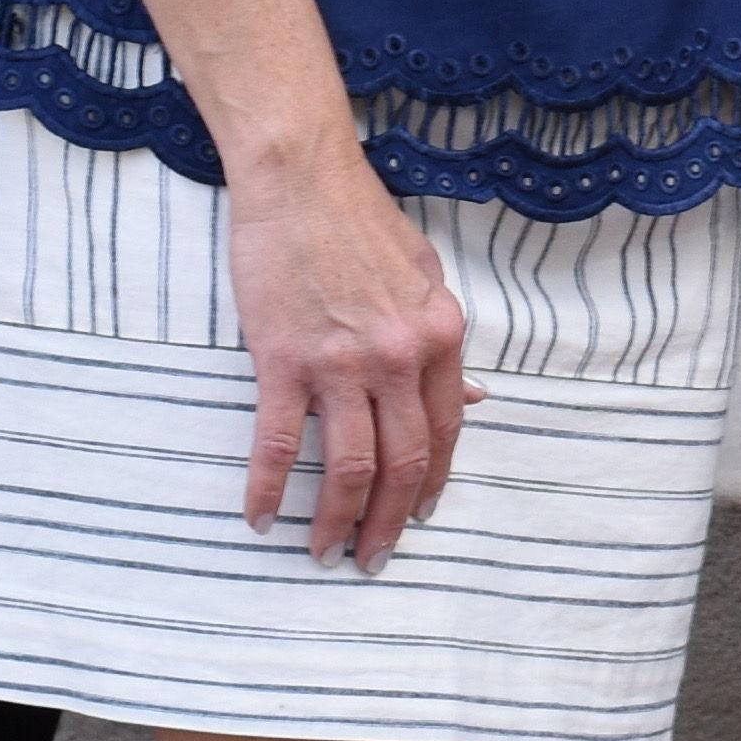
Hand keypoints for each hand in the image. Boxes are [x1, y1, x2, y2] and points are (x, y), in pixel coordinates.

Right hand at [226, 138, 471, 569]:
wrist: (303, 180)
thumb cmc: (361, 224)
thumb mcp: (425, 278)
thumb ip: (443, 344)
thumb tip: (477, 397)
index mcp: (440, 335)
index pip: (446, 429)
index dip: (432, 483)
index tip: (418, 518)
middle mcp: (400, 354)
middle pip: (403, 460)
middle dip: (389, 520)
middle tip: (373, 559)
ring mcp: (342, 361)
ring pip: (349, 464)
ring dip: (338, 519)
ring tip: (325, 553)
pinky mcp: (284, 360)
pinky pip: (279, 443)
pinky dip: (270, 489)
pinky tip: (263, 519)